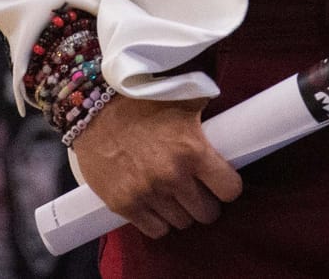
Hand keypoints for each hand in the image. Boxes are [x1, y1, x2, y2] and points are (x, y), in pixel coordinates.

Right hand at [70, 94, 241, 238]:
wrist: (94, 106)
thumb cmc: (142, 100)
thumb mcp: (184, 99)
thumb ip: (209, 115)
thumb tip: (233, 122)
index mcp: (193, 150)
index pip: (229, 189)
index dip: (227, 185)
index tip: (221, 181)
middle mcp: (172, 176)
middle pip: (207, 213)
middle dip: (205, 202)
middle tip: (197, 190)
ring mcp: (147, 193)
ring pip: (182, 223)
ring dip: (181, 210)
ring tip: (174, 195)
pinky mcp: (123, 204)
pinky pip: (155, 230)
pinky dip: (158, 221)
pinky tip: (156, 205)